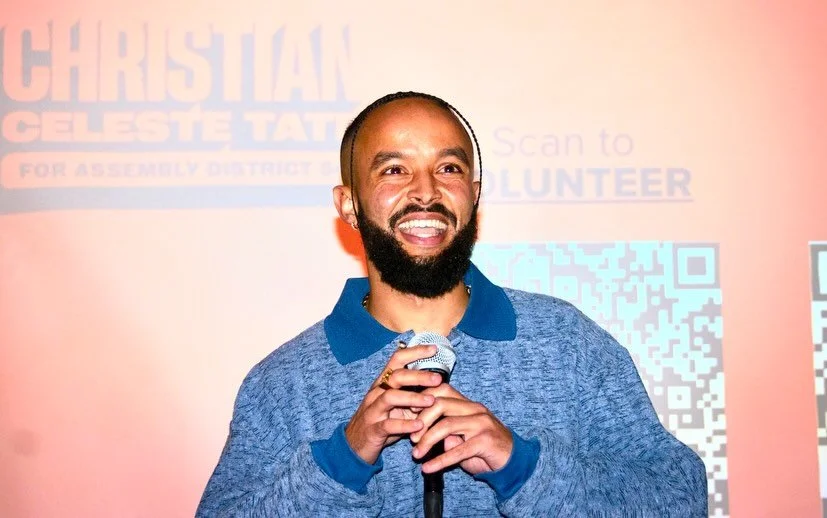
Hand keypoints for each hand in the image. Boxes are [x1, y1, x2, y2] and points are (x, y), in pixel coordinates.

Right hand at [344, 345, 444, 463]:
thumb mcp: (400, 407)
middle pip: (395, 376)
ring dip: (412, 398)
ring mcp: (373, 410)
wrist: (356, 445)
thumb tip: (441, 387)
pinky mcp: (373, 429)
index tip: (434, 349)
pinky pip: (388, 425)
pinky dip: (404, 425)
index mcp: (384, 383)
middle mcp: (377, 392)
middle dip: (418, 376)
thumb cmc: (382, 422)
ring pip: (390, 397)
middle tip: (438, 379)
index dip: (415, 352)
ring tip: (431, 401)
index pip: (397, 360)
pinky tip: (419, 426)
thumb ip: (417, 396)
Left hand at [410, 384, 512, 475]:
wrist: (512, 461)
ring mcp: (481, 424)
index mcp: (468, 404)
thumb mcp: (462, 435)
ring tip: (416, 454)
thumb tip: (423, 431)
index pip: (442, 390)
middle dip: (422, 420)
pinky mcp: (485, 442)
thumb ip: (446, 430)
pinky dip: (439, 461)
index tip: (409, 413)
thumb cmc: (483, 448)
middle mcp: (475, 409)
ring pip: (446, 426)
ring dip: (427, 441)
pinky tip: (427, 468)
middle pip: (441, 404)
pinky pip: (457, 451)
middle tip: (411, 437)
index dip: (423, 399)